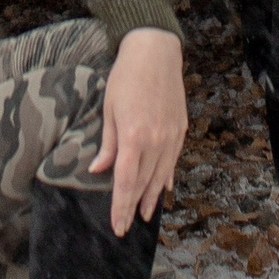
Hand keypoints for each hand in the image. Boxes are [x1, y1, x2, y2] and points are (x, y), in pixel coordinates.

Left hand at [92, 28, 187, 232]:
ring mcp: (171, 136)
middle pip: (144, 184)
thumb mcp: (109, 108)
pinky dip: (166, 177)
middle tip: (128, 226)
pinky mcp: (180, 129)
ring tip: (145, 215)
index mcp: (134, 137)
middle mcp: (155, 141)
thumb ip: (108, 143)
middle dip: (134, 207)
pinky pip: (173, 161)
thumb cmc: (126, 76)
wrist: (155, 51)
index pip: (126, 183)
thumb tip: (98, 169)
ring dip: (152, 198)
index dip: (121, 207)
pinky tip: (163, 189)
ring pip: (161, 176)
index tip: (118, 226)